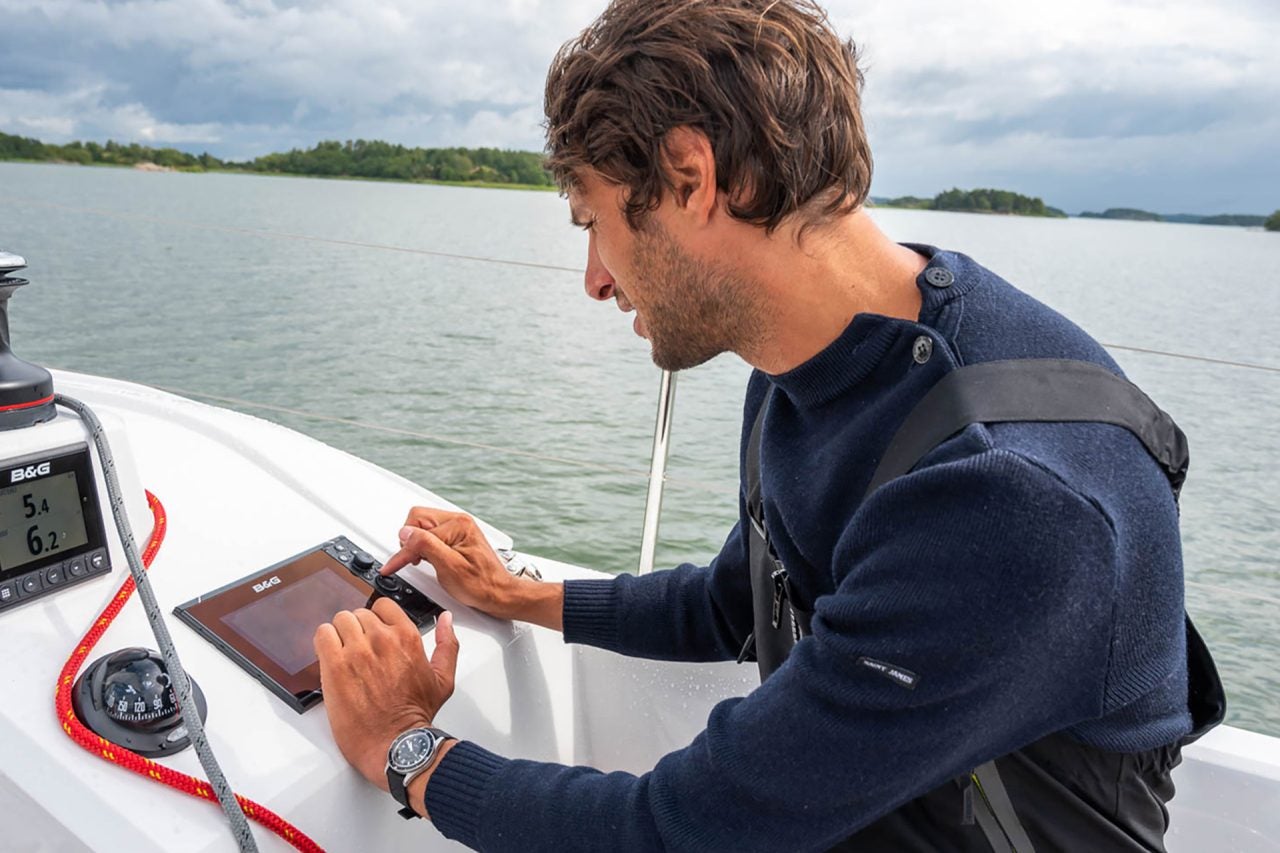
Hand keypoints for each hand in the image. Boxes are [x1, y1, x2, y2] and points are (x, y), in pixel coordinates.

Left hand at [314, 597, 458, 792]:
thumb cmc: (415, 716)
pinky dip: (323, 642)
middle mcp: (382, 639)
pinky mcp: (335, 666)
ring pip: (339, 621)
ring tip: (342, 654)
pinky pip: (322, 635)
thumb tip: (446, 620)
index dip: (376, 619)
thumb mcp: (443, 678)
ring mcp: (357, 651)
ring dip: (339, 635)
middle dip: (357, 630)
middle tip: (358, 650)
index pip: (383, 605)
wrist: (394, 744)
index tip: (373, 632)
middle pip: (358, 614)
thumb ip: (447, 644)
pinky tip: (329, 657)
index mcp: (407, 637)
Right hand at [381, 507, 561, 628]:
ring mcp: (458, 529)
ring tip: (418, 561)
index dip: (404, 551)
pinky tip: (426, 558)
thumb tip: (406, 533)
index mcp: (458, 525)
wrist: (498, 593)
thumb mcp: (449, 567)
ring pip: (423, 526)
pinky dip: (424, 545)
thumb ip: (426, 546)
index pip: (418, 530)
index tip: (393, 565)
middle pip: (418, 519)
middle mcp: (458, 522)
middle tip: (409, 560)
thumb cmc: (480, 585)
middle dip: (409, 540)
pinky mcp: (457, 538)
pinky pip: (432, 534)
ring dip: (416, 543)